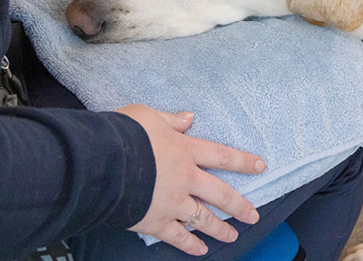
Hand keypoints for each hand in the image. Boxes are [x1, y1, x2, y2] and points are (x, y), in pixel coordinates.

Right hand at [116, 105, 265, 255]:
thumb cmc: (122, 134)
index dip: (242, 161)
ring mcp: (172, 202)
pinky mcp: (155, 221)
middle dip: (239, 205)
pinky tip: (200, 250)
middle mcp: (184, 178)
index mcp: (184, 150)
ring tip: (232, 235)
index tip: (260, 166)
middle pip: (220, 194)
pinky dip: (190, 244)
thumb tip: (187, 118)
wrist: (101, 161)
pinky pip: (177, 236)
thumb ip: (170, 120)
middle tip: (253, 214)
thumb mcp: (147, 116)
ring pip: (203, 218)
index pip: (221, 156)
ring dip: (220, 228)